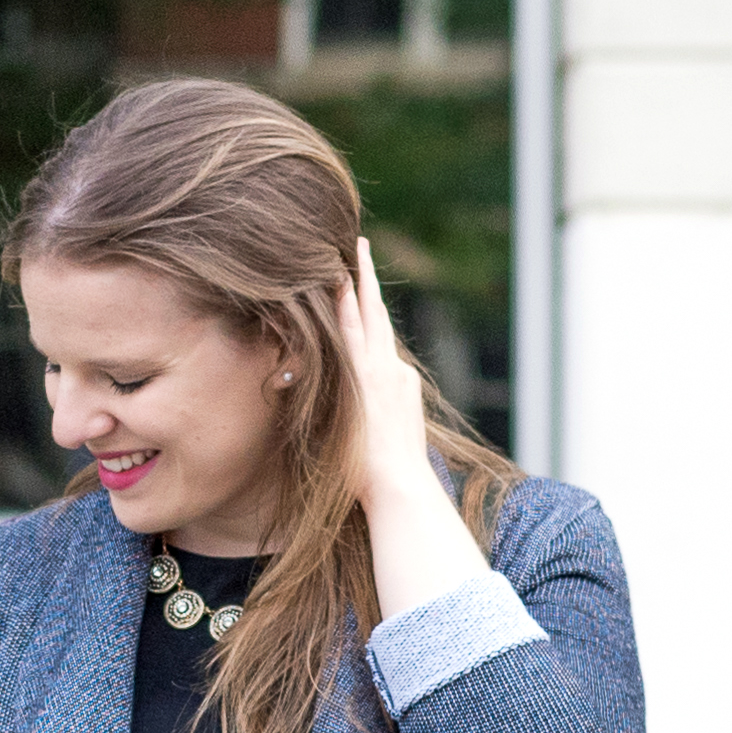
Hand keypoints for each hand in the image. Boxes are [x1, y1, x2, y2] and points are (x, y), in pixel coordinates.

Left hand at [335, 258, 475, 619]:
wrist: (401, 488)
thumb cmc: (385, 481)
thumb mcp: (380, 444)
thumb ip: (369, 423)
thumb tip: (358, 429)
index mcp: (396, 384)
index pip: (378, 340)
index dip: (367, 311)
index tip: (357, 286)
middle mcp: (392, 370)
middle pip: (376, 315)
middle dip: (366, 279)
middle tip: (358, 245)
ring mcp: (381, 369)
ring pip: (364, 316)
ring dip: (353, 282)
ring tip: (346, 251)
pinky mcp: (367, 374)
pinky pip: (350, 331)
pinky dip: (343, 305)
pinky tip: (330, 280)